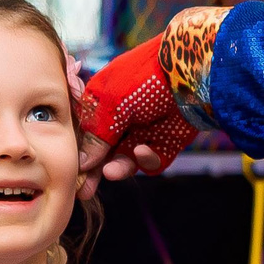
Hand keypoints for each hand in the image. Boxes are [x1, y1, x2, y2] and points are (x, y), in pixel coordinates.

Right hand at [72, 34, 195, 199]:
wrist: (191, 72)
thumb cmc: (144, 77)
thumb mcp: (111, 103)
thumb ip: (96, 135)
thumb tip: (81, 162)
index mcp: (102, 103)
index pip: (84, 134)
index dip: (78, 154)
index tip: (72, 173)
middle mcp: (121, 119)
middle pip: (103, 152)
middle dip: (95, 170)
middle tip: (86, 190)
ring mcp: (143, 131)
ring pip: (126, 160)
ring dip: (119, 167)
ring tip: (112, 172)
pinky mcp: (165, 143)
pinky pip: (151, 161)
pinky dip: (147, 159)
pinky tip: (145, 150)